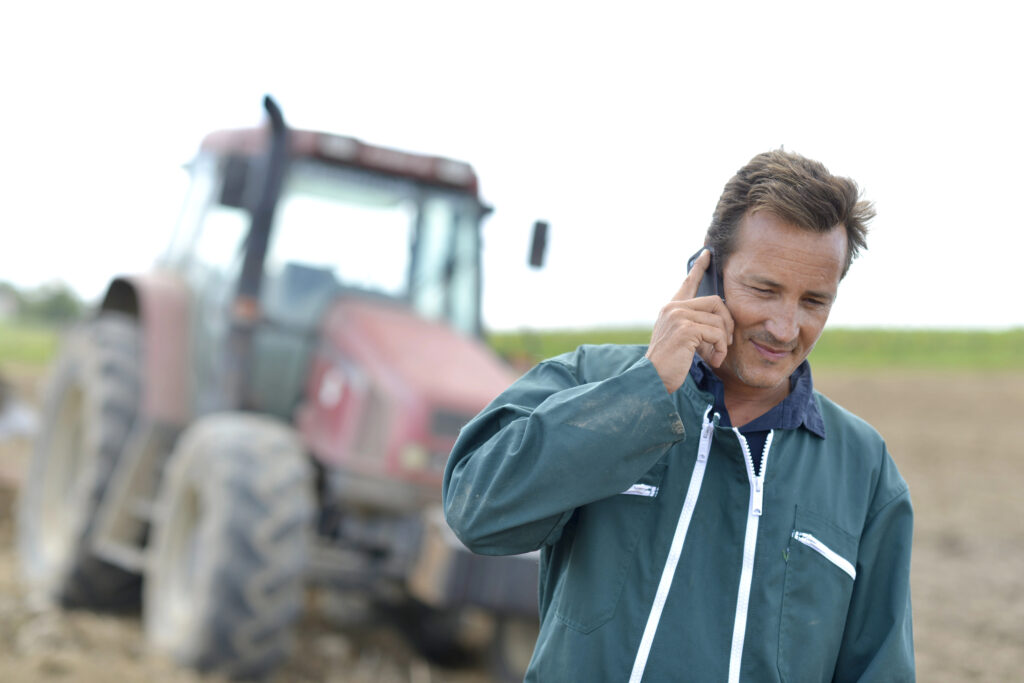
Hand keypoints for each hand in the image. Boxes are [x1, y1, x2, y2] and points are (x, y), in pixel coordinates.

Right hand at [645, 249, 734, 393]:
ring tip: (716, 356)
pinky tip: (714, 360)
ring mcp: (678, 316)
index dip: (699, 267)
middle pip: (716, 302)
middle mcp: (673, 307)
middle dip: (727, 322)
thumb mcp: (681, 339)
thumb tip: (721, 321)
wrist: (653, 378)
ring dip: (723, 342)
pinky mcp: (685, 329)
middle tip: (725, 342)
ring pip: (718, 320)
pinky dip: (720, 349)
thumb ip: (694, 325)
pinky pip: (716, 333)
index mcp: (671, 308)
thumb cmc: (669, 363)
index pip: (688, 282)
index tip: (707, 254)